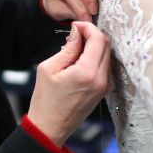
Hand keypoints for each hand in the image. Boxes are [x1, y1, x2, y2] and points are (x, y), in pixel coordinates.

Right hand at [26, 21, 110, 146]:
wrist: (50, 127)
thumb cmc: (45, 100)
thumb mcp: (49, 68)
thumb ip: (68, 48)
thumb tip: (78, 33)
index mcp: (87, 73)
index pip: (98, 39)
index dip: (88, 27)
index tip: (75, 26)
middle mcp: (100, 79)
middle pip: (106, 45)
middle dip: (92, 35)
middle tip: (75, 35)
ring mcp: (104, 86)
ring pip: (107, 55)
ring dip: (94, 46)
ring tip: (74, 48)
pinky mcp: (103, 90)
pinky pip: (105, 66)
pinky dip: (95, 57)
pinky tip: (79, 59)